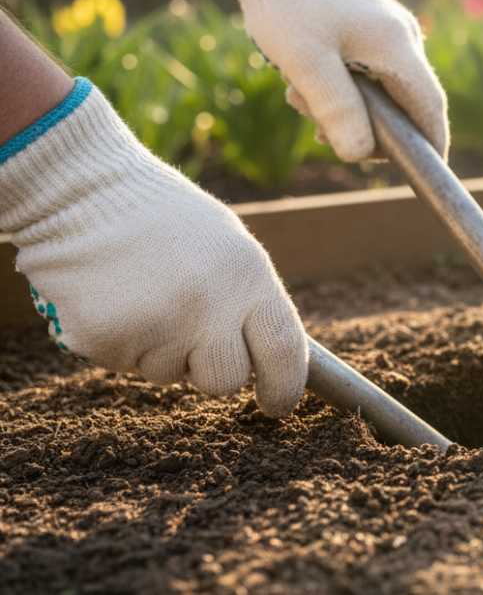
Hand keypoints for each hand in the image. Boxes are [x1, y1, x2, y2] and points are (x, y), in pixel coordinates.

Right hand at [0, 80, 307, 415]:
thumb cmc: (164, 218)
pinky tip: (114, 298)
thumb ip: (250, 299)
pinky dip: (122, 342)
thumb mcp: (228, 246)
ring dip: (162, 349)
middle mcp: (209, 305)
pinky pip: (125, 364)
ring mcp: (157, 325)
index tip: (277, 404)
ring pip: (170, 374)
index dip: (285, 387)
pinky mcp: (107, 339)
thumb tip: (273, 357)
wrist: (83, 191)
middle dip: (212, 370)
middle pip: (226, 379)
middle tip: (191, 335)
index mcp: (248, 275)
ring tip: (145, 294)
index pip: (285, 351)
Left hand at [203, 0, 448, 161]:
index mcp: (395, 44)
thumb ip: (336, 108)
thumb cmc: (282, 1)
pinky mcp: (368, 24)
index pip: (430, 107)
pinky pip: (367, 70)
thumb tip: (361, 156)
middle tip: (317, 130)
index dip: (431, 146)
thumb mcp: (304, 61)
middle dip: (368, 126)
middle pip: (406, 101)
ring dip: (345, 105)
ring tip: (298, 95)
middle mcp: (401, 35)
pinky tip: (303, 79)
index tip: (425, 176)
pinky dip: (340, 86)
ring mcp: (386, 28)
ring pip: (382, 88)